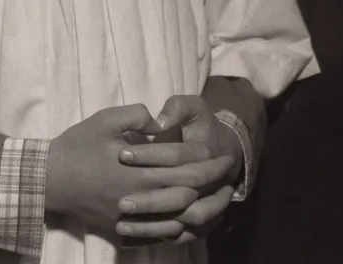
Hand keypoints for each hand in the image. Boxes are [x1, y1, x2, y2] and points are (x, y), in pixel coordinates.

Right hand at [45, 104, 235, 234]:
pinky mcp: (122, 228)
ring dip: (201, 210)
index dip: (210, 165)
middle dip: (212, 186)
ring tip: (216, 198)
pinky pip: (157, 234)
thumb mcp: (105, 119)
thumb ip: (136, 115)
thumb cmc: (77, 146)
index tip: (226, 156)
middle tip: (228, 175)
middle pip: (187, 196)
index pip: (186, 171)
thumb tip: (158, 120)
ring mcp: (132, 218)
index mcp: (140, 172)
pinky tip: (187, 218)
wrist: (49, 179)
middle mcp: (140, 199)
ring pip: (177, 220)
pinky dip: (178, 228)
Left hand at [114, 95, 242, 242]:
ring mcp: (204, 203)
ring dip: (151, 223)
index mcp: (204, 152)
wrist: (223, 151)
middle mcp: (208, 182)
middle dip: (148, 198)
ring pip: (181, 220)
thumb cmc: (202, 125)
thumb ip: (176, 108)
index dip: (148, 154)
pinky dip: (155, 236)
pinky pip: (178, 235)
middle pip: (179, 194)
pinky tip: (128, 234)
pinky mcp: (195, 218)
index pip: (176, 156)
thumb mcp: (193, 107)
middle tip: (119, 198)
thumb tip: (158, 122)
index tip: (122, 153)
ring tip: (120, 216)